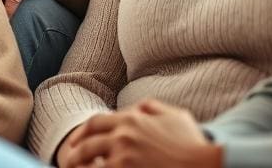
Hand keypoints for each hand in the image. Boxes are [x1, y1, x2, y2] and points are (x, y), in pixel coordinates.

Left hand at [60, 99, 220, 167]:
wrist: (202, 164)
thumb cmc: (191, 143)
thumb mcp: (174, 115)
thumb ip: (152, 108)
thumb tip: (139, 108)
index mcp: (131, 120)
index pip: (96, 123)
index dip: (83, 131)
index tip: (76, 139)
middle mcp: (123, 137)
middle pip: (88, 144)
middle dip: (75, 151)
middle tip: (68, 159)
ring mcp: (123, 159)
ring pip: (90, 164)